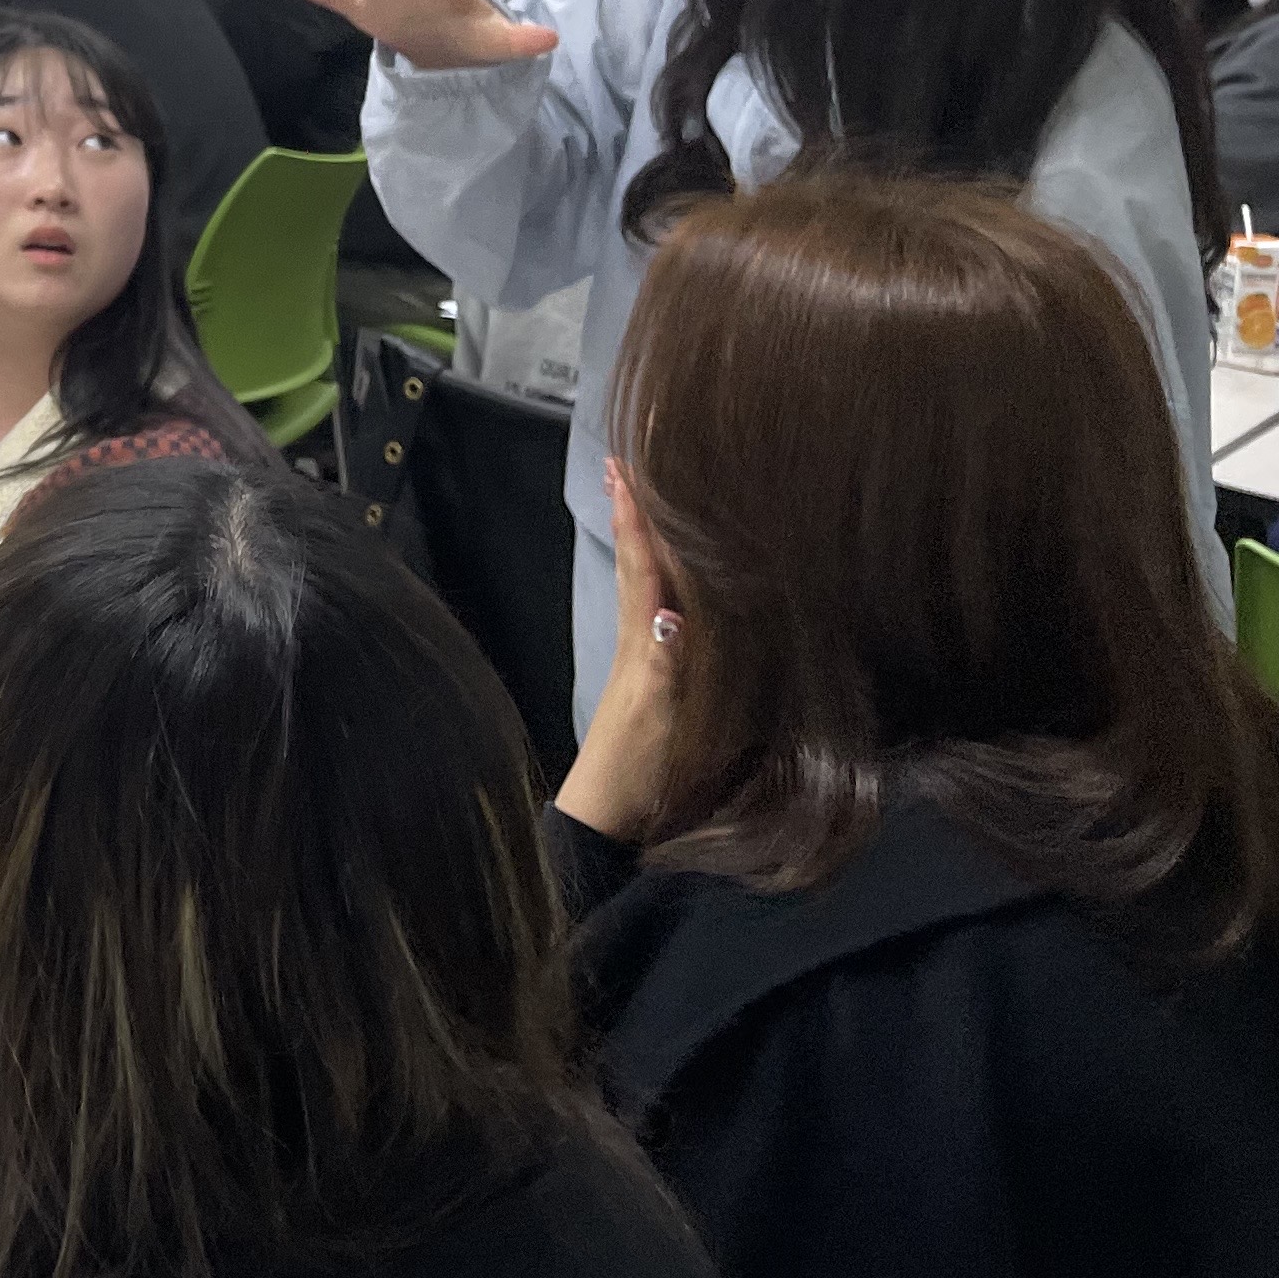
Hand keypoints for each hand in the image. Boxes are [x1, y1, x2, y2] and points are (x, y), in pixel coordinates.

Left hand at [553, 459, 681, 842]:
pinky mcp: (653, 679)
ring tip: (639, 498)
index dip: (638, 517)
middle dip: (636, 512)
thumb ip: (663, 667)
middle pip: (639, 562)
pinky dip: (659, 582)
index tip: (627, 466)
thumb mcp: (656, 719)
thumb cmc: (638, 770)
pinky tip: (666, 575)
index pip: (641, 564)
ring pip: (645, 583)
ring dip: (644, 539)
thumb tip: (667, 614)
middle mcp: (642, 638)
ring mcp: (645, 657)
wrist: (611, 817)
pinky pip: (656, 612)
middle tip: (627, 461)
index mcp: (644, 639)